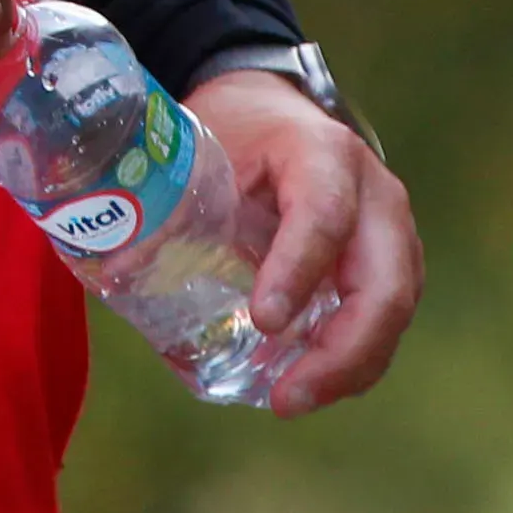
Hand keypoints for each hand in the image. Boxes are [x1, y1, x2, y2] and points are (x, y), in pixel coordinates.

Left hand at [183, 68, 420, 412]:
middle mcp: (375, 194)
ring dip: (349, 368)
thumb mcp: (204, 151)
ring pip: (393, 312)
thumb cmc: (238, 133)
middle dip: (343, 353)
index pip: (324, 216)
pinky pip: (384, 322)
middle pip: (385, 284)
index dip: (298, 271)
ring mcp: (393, 232)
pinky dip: (352, 361)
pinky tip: (307, 384)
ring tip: (290, 400)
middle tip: (287, 398)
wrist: (274, 112)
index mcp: (324, 154)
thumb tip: (118, 272)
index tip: (265, 321)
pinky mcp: (392, 264)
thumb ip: (170, 207)